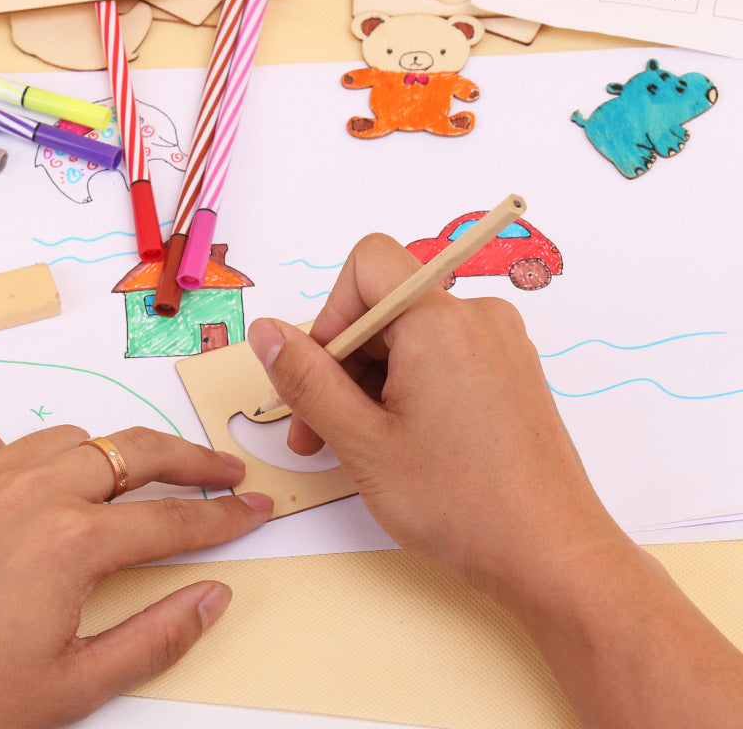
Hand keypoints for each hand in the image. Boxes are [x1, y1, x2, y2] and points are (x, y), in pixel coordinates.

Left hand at [0, 421, 272, 728]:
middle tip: (222, 469)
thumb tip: (214, 597)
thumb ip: (156, 638)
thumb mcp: (69, 691)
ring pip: (69, 437)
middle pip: (137, 452)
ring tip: (122, 481)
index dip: (226, 517)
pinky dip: (14, 450)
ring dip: (106, 455)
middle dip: (192, 459)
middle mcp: (33, 494)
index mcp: (72, 543)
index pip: (176, 522)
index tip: (255, 509)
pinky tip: (18, 477)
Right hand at [247, 233, 625, 602]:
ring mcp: (501, 344)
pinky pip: (443, 357)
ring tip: (357, 447)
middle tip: (318, 430)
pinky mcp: (510, 371)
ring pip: (412, 337)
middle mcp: (478, 317)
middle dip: (342, 363)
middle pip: (386, 308)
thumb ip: (306, 379)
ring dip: (372, 383)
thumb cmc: (462, 503)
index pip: (368, 264)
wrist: (552, 555)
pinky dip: (409, 387)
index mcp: (441, 320)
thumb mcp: (362, 441)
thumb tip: (267, 331)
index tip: (320, 375)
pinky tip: (400, 441)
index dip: (330, 314)